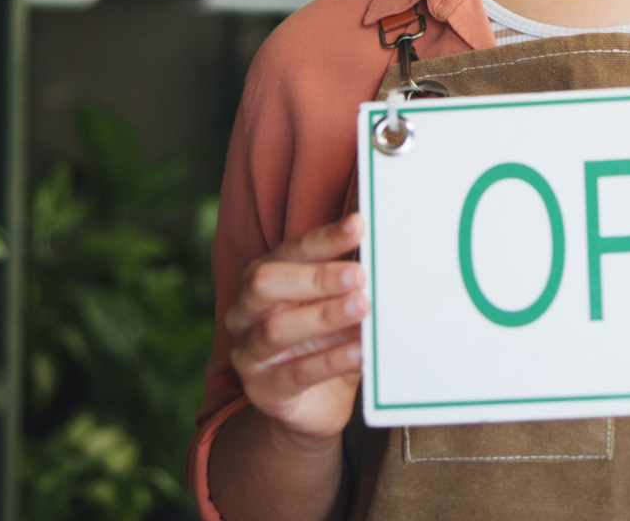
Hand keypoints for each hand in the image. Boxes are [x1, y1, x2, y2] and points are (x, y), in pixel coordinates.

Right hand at [226, 213, 368, 443]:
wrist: (314, 405)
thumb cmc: (325, 343)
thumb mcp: (334, 306)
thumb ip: (347, 284)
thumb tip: (384, 257)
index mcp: (262, 278)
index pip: (291, 251)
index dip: (325, 238)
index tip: (359, 225)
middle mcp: (245, 311)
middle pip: (267, 283)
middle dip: (314, 277)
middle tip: (359, 275)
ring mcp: (248, 352)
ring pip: (276, 329)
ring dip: (324, 316)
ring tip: (362, 307)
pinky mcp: (264, 390)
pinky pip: (295, 373)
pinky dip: (330, 360)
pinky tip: (359, 350)